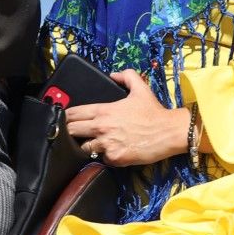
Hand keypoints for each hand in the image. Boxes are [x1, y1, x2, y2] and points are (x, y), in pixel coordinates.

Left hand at [64, 70, 187, 166]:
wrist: (169, 132)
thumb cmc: (154, 111)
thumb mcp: (141, 88)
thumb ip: (126, 76)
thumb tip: (113, 74)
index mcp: (104, 111)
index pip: (73, 113)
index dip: (66, 116)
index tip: (65, 118)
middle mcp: (102, 128)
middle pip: (71, 131)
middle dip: (70, 132)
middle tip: (74, 133)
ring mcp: (107, 145)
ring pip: (84, 148)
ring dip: (88, 146)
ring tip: (96, 143)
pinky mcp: (115, 158)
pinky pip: (102, 159)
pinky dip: (105, 157)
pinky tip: (113, 151)